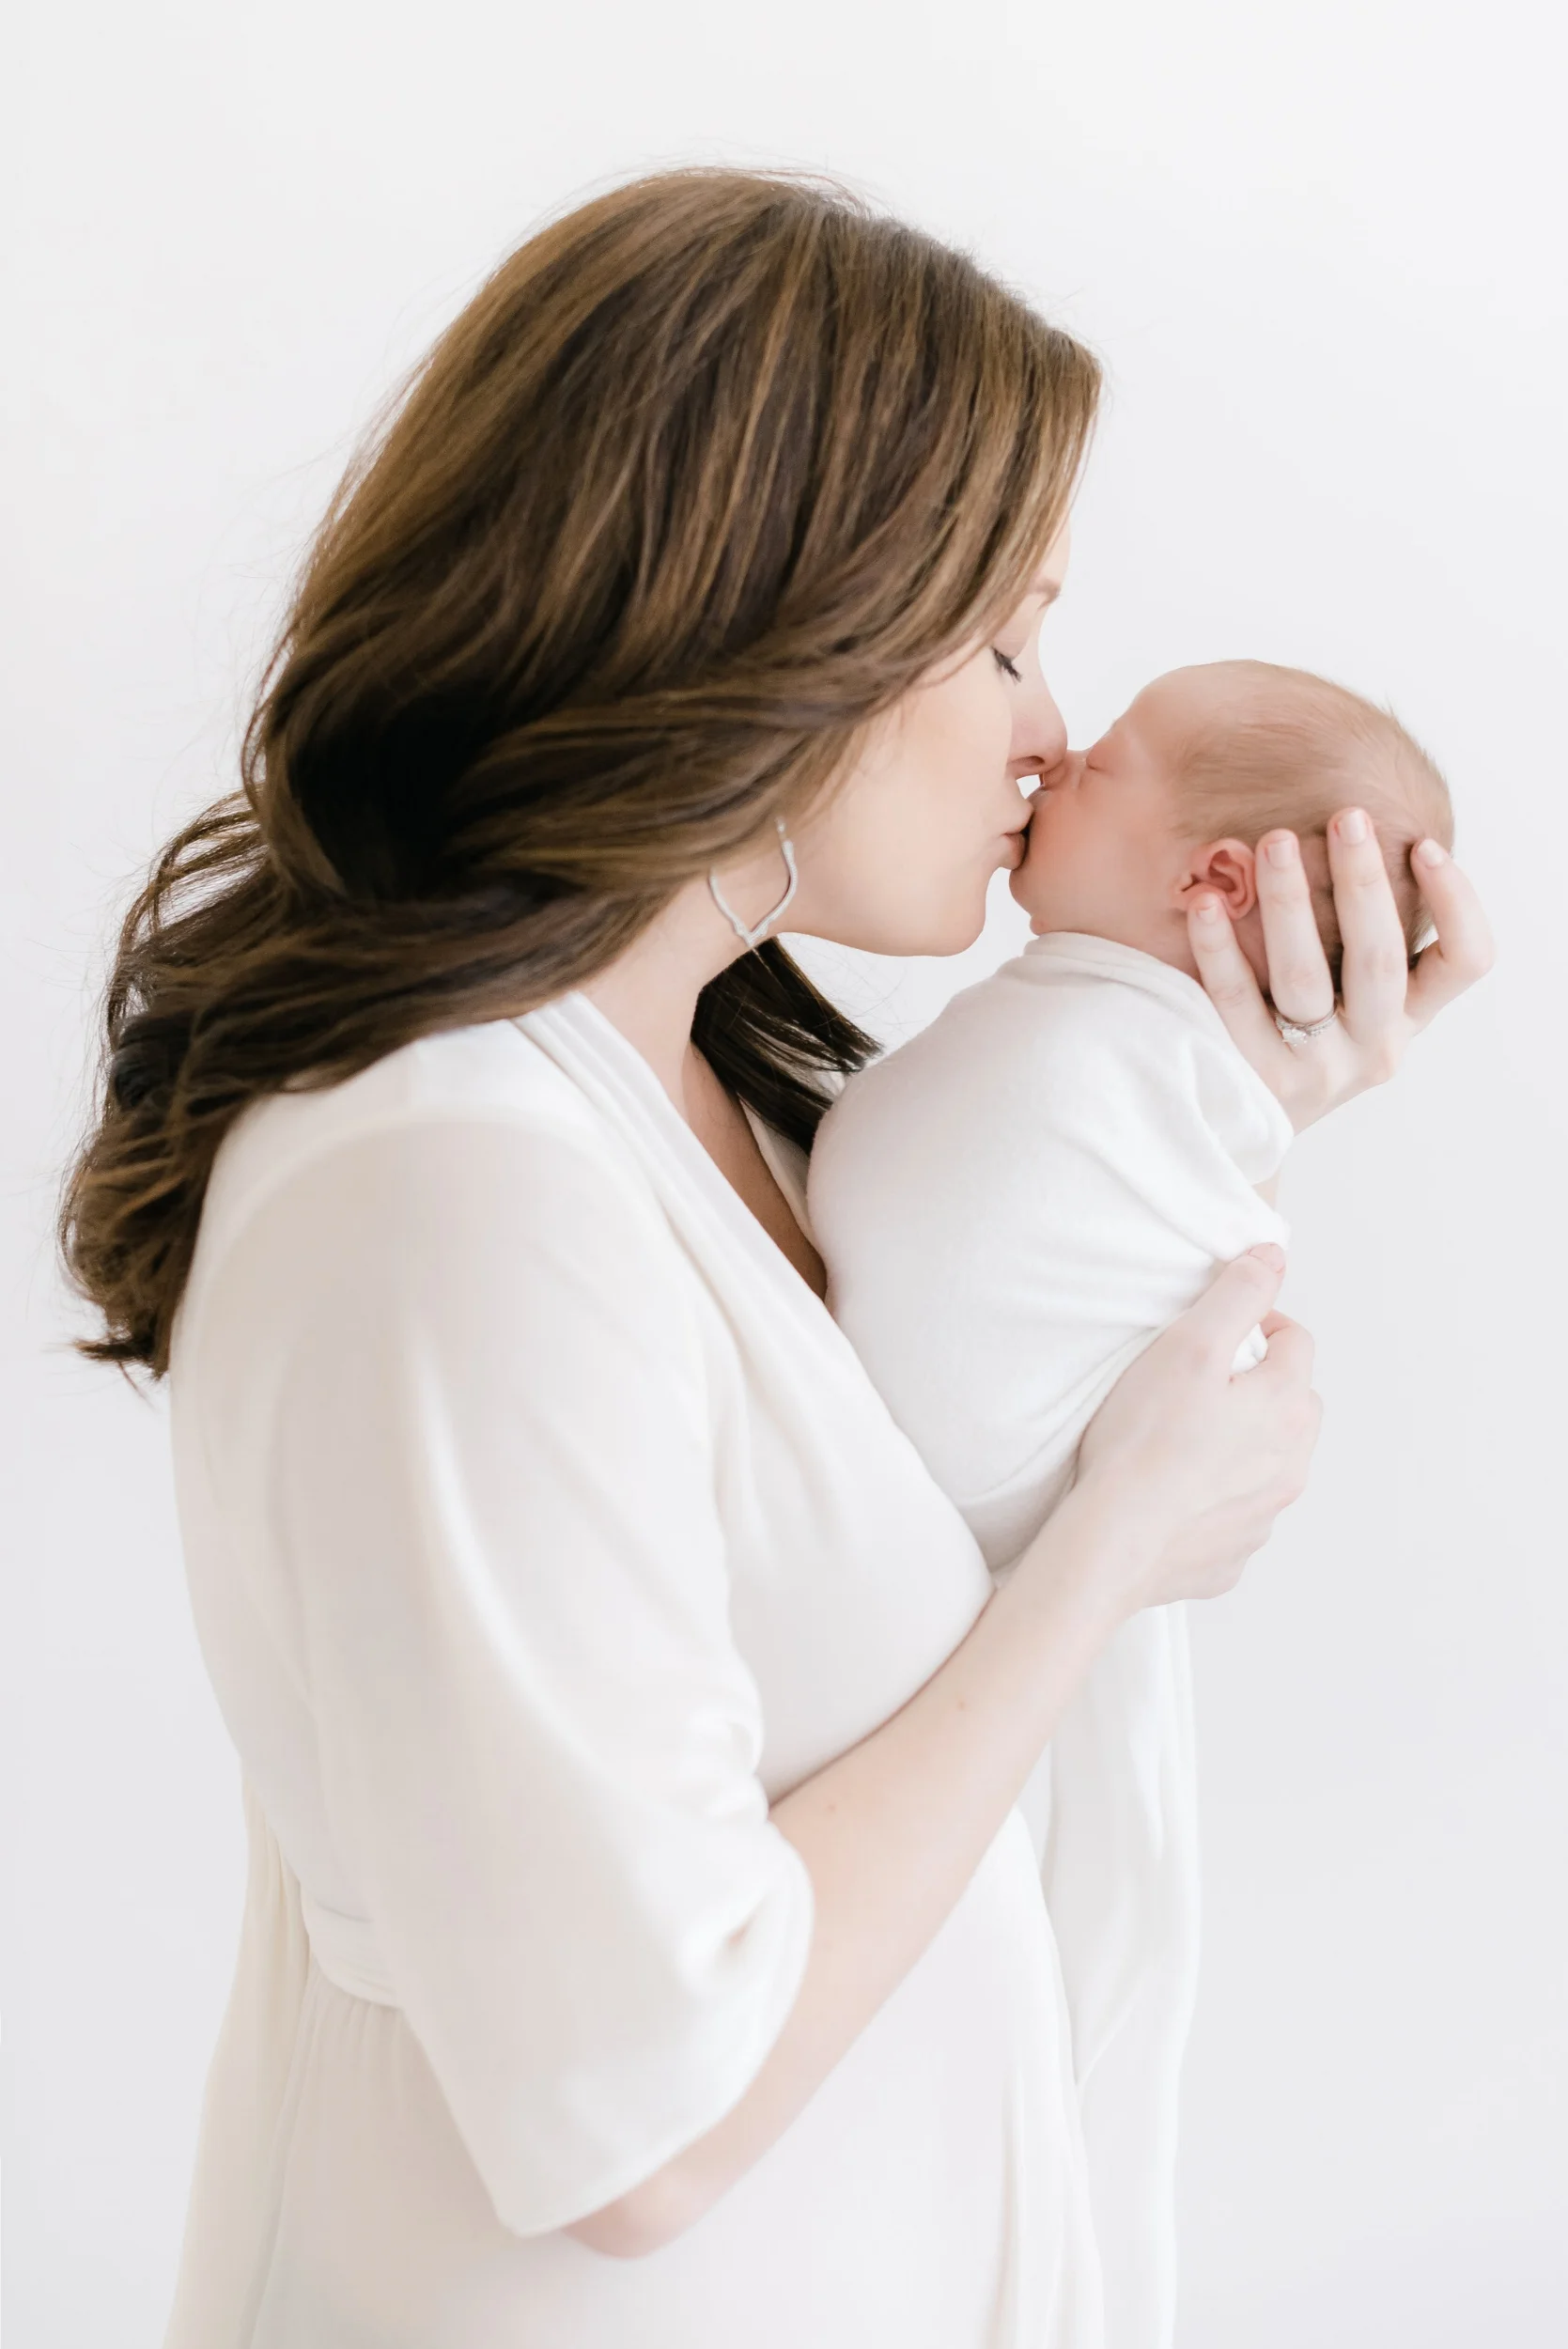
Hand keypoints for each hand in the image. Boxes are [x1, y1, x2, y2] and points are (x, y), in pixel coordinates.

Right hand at [1075, 1247, 1321, 1608]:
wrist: (1113, 1542)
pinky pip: (1236, 1512)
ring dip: (1241, 1443)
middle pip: (1292, 1403)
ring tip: (1182, 1439)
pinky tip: (1172, 1491)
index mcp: (1287, 1407)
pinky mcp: (1235, 1552)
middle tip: (1198, 1384)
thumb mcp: (1188, 1346)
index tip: (1216, 1333)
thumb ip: (1236, 1295)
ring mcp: (1266, 1514)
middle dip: (1257, 1385)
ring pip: (1269, 1460)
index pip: (1296, 1342)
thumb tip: (1273, 1257)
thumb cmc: (1144, 1442)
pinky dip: (1215, 1498)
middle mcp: (1292, 1464)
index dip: (1258, 1325)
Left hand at [1186, 813, 1494, 1130]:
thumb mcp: (1354, 1002)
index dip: (1458, 903)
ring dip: (1289, 901)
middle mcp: (1375, 1047)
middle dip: (1364, 880)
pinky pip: (1236, 1002)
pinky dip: (1219, 948)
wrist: (1247, 1129)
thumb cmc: (1303, 1038)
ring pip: (1305, 976)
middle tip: (1347, 817)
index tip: (1424, 845)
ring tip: (1275, 842)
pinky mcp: (1259, 1079)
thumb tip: (1362, 837)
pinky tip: (1205, 902)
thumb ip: (1368, 940)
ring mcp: (1318, 1069)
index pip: (1465, 962)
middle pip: (1379, 958)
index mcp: (1409, 1019)